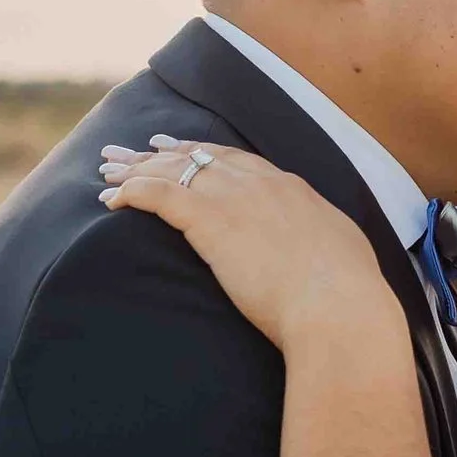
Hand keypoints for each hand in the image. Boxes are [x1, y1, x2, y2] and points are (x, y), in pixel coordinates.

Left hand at [99, 138, 396, 352]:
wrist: (340, 307)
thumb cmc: (349, 295)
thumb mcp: (342, 253)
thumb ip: (322, 241)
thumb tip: (324, 250)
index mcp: (291, 189)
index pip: (237, 160)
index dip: (203, 153)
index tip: (179, 149)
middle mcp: (260, 183)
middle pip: (198, 157)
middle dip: (160, 154)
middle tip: (130, 153)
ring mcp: (235, 199)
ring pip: (173, 170)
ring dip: (137, 170)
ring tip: (107, 172)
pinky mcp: (211, 221)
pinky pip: (158, 195)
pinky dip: (132, 192)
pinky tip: (112, 199)